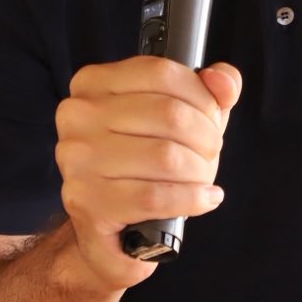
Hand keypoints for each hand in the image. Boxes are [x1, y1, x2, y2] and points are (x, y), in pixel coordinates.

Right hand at [54, 56, 240, 290]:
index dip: (202, 97)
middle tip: (210, 155)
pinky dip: (191, 199)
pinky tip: (204, 199)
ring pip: (166, 157)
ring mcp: (77, 159)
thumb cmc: (145, 164)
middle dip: (206, 138)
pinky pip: (155, 196)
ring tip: (203, 180)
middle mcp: (77, 115)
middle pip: (169, 114)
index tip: (212, 119)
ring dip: (200, 172)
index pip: (162, 73)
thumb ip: (208, 92)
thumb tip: (224, 81)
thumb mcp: (178, 119)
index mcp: (93, 82)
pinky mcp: (86, 201)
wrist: (108, 229)